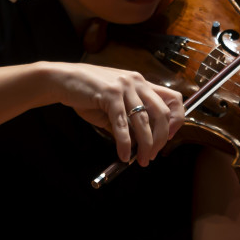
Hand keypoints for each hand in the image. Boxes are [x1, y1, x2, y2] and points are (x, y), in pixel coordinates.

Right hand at [51, 63, 183, 165]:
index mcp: (142, 82)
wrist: (62, 79)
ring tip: (142, 160)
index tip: (169, 136)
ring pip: (144, 121)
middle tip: (154, 155)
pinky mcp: (110, 94)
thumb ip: (130, 120)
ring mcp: (124, 87)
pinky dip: (125, 143)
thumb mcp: (114, 104)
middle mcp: (137, 82)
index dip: (177, 119)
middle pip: (162, 113)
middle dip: (161, 139)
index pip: (173, 98)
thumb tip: (142, 142)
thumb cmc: (87, 93)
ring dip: (145, 145)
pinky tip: (124, 155)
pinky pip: (122, 124)